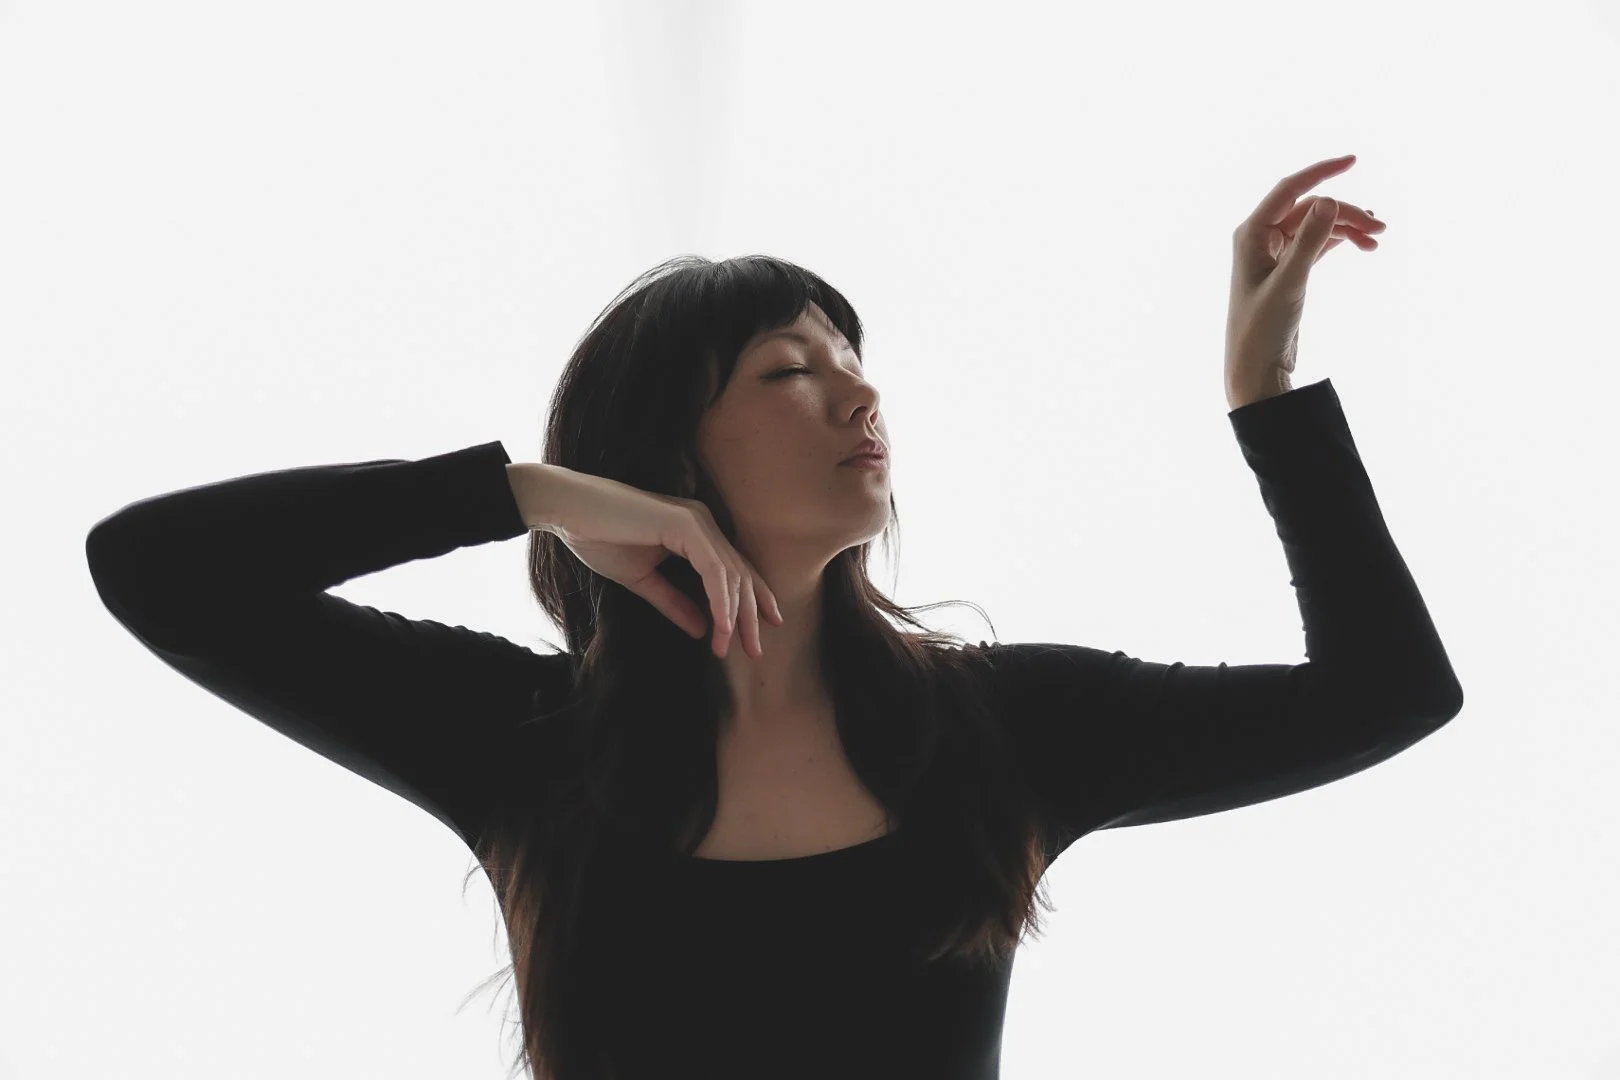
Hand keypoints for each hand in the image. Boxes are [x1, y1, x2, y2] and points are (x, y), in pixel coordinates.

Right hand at [540, 467, 783, 657]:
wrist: (569, 510)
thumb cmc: (599, 537)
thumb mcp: (642, 580)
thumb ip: (674, 602)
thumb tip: (702, 630)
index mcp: (696, 533)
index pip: (735, 570)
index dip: (753, 600)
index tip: (764, 630)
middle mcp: (703, 523)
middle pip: (740, 574)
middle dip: (750, 616)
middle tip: (755, 651)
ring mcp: (697, 521)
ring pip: (731, 574)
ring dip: (734, 615)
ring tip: (727, 647)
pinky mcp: (685, 524)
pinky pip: (713, 569)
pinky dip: (720, 600)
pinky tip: (721, 626)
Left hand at [1224, 154, 1385, 407]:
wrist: (1256, 369)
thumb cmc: (1262, 329)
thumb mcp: (1289, 283)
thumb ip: (1309, 242)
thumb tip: (1329, 200)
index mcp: (1251, 233)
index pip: (1290, 189)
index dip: (1322, 171)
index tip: (1354, 160)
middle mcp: (1261, 238)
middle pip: (1310, 209)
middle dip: (1345, 213)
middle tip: (1380, 230)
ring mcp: (1275, 253)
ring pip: (1318, 226)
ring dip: (1347, 227)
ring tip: (1377, 240)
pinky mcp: (1289, 270)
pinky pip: (1318, 243)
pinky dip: (1340, 241)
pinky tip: (1363, 245)